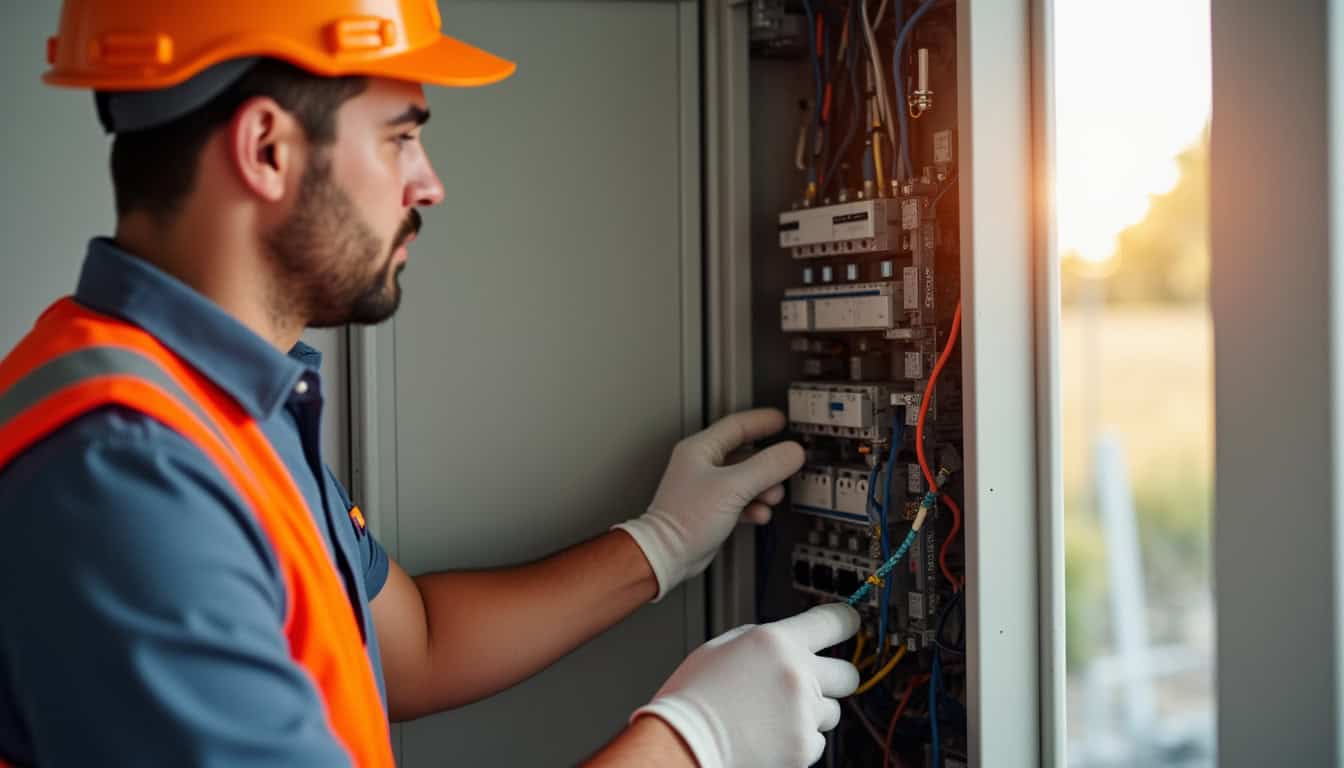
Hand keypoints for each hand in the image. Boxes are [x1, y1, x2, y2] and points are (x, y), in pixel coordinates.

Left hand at [615, 409, 803, 599]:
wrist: (668, 554)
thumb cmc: (685, 519)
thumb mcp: (733, 486)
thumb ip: (766, 466)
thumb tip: (792, 452)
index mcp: (700, 450)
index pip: (736, 425)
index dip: (761, 422)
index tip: (781, 422)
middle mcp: (702, 466)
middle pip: (744, 454)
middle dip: (768, 464)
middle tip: (785, 465)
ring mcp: (707, 488)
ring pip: (745, 480)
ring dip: (763, 488)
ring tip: (772, 496)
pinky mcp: (711, 510)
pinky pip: (740, 501)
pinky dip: (753, 506)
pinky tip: (759, 514)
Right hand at [634, 604, 860, 767]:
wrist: (683, 743)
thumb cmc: (693, 698)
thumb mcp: (720, 648)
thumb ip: (760, 638)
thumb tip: (784, 639)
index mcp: (775, 642)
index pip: (833, 622)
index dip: (847, 621)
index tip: (851, 623)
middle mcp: (795, 674)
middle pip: (848, 673)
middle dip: (836, 678)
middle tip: (817, 683)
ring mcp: (802, 712)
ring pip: (831, 711)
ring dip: (810, 713)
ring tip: (774, 716)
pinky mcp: (803, 746)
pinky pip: (816, 741)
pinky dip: (799, 740)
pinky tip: (770, 735)